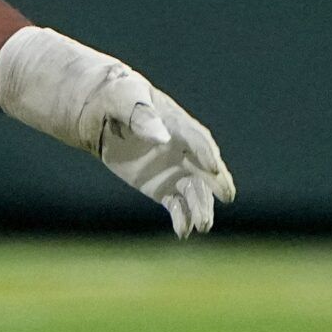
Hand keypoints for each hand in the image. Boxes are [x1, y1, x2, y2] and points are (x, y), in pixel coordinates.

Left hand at [97, 83, 235, 238]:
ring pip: (194, 191)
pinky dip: (181, 218)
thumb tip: (160, 138)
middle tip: (227, 198)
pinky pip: (176, 204)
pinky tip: (183, 232)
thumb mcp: (124, 99)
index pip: (198, 140)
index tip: (214, 169)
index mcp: (178, 125)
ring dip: (200, 208)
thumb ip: (141, 117)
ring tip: (202, 226)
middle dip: (215, 184)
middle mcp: (184, 150)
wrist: (104, 114)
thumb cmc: (118, 98)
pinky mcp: (162, 188)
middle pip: (204, 170)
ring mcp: (175, 171)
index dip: (205, 154)